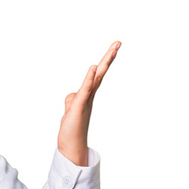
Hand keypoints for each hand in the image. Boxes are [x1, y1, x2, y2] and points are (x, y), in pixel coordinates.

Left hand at [57, 41, 120, 165]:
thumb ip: (72, 100)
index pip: (96, 74)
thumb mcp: (71, 110)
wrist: (71, 146)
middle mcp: (89, 96)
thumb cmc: (72, 129)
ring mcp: (86, 100)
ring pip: (95, 79)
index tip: (114, 48)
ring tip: (113, 49)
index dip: (104, 61)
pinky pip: (84, 90)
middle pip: (100, 73)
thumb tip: (73, 95)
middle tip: (118, 43)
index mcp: (87, 95)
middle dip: (109, 57)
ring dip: (103, 64)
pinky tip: (92, 68)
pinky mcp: (79, 107)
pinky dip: (88, 79)